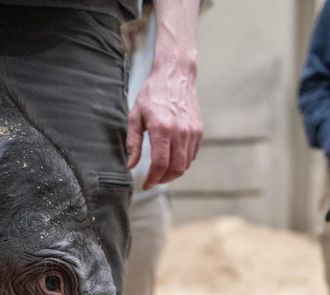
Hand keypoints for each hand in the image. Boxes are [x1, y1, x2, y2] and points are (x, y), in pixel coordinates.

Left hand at [127, 62, 202, 188]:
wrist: (175, 76)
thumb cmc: (152, 94)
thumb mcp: (136, 116)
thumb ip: (133, 142)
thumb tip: (131, 165)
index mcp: (162, 129)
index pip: (160, 164)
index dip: (152, 179)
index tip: (145, 184)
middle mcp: (180, 132)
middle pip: (176, 169)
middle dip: (163, 179)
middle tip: (153, 180)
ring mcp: (192, 132)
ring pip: (186, 164)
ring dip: (173, 172)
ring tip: (161, 170)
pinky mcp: (199, 131)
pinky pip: (192, 155)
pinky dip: (182, 161)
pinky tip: (172, 157)